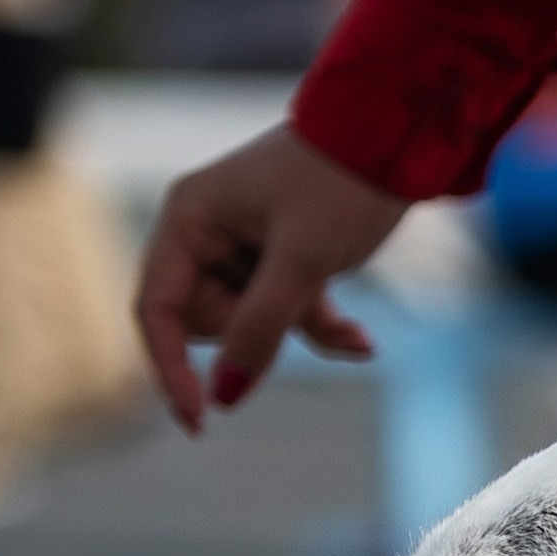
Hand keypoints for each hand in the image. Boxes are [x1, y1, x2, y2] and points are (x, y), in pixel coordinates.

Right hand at [134, 125, 401, 431]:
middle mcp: (205, 231)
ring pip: (249, 325)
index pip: (156, 310)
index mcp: (189, 218)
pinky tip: (363, 340)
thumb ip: (260, 328)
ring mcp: (243, 246)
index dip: (170, 369)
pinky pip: (287, 317)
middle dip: (252, 331)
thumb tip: (224, 396)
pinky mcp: (282, 259)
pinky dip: (322, 328)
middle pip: (203, 322)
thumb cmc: (342, 180)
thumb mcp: (303, 261)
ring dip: (296, 327)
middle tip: (294, 294)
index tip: (200, 420)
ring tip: (334, 300)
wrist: (400, 135)